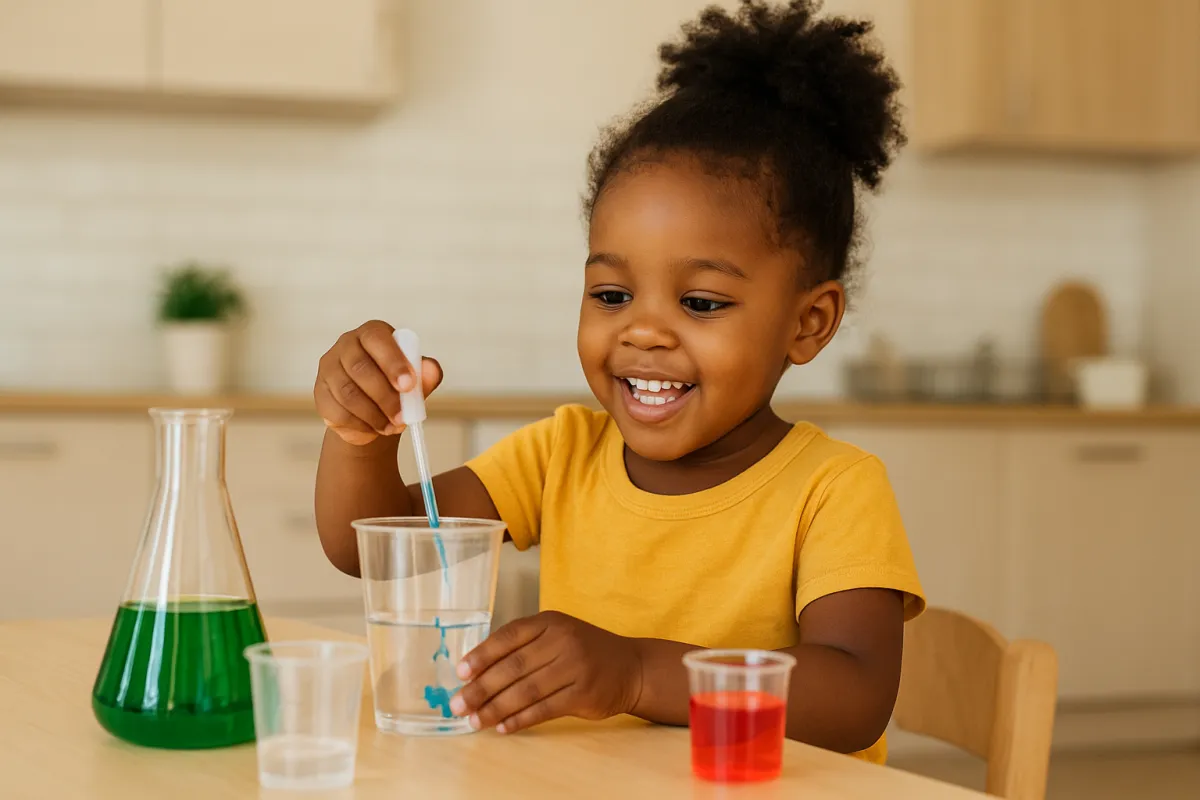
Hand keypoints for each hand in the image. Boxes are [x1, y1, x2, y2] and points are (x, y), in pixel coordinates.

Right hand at [314, 320, 442, 444]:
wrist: (376, 412)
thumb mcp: (418, 380)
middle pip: (360, 368)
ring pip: (347, 393)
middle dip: (385, 396)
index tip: (408, 386)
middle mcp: (347, 345)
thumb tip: (431, 370)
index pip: (377, 339)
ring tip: (393, 426)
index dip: (392, 362)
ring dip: (374, 414)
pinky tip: (374, 428)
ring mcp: (329, 368)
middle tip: (403, 417)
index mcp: (373, 333)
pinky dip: (360, 425)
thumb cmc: (398, 387)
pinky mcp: (320, 393)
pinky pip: (337, 412)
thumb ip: (427, 374)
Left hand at [449, 611, 642, 733]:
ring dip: (495, 708)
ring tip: (475, 720)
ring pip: (525, 691)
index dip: (482, 655)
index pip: (508, 636)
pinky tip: (502, 726)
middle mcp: (562, 641)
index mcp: (550, 622)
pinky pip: (544, 709)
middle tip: (458, 704)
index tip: (460, 672)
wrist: (631, 667)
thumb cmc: (584, 650)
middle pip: (513, 667)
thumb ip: (523, 645)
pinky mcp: (583, 694)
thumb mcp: (557, 634)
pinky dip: (520, 719)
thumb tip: (477, 670)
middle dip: (481, 688)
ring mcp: (575, 667)